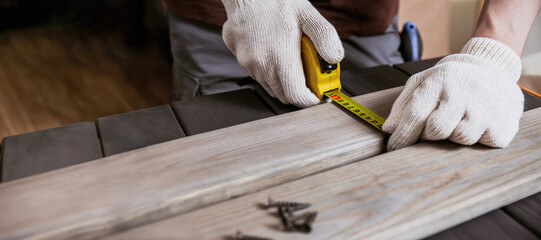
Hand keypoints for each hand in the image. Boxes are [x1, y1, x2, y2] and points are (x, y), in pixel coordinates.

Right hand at [221, 0, 343, 107]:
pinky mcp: (240, 59)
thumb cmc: (276, 1)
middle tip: (309, 77)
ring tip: (291, 60)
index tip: (317, 95)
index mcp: (280, 57)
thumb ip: (325, 38)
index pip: (296, 96)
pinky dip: (270, 71)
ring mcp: (248, 64)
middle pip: (283, 95)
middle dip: (298, 91)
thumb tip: (335, 58)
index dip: (310, 100)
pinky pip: (258, 75)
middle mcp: (261, 65)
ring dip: (284, 81)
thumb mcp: (309, 15)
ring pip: (270, 86)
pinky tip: (274, 52)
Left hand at [383, 38, 523, 150]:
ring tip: (456, 122)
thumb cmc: (448, 81)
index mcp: (439, 80)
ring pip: (461, 138)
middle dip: (429, 135)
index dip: (402, 136)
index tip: (394, 148)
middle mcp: (464, 91)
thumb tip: (389, 129)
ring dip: (453, 136)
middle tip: (430, 130)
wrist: (490, 68)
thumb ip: (403, 105)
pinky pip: (484, 143)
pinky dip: (477, 139)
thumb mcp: (422, 83)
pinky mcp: (503, 122)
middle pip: (437, 130)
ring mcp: (486, 106)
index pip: (416, 114)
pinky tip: (477, 125)